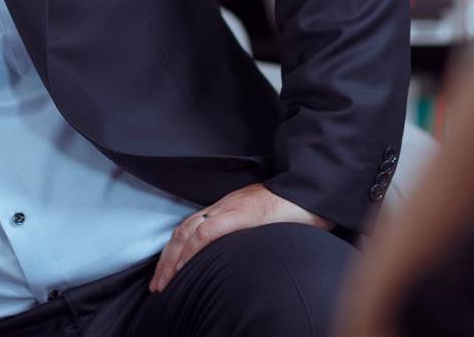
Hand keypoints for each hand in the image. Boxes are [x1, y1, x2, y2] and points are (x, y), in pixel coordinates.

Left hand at [148, 184, 331, 292]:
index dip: (176, 250)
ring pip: (190, 231)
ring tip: (165, 281)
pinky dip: (192, 249)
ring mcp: (232, 208)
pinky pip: (209, 231)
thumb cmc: (297, 209)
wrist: (314, 190)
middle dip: (167, 259)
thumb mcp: (267, 224)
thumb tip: (241, 255)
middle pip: (185, 230)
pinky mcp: (242, 213)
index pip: (193, 227)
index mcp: (230, 208)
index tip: (167, 272)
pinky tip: (185, 265)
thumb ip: (250, 234)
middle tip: (158, 283)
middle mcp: (225, 206)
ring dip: (173, 258)